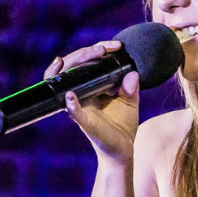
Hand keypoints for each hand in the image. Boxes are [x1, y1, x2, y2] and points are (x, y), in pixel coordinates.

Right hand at [46, 40, 139, 163]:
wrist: (122, 150)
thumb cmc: (122, 125)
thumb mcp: (130, 102)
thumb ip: (131, 87)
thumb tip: (133, 73)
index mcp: (90, 87)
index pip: (85, 62)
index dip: (96, 49)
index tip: (116, 46)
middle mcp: (81, 95)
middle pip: (72, 67)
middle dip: (85, 52)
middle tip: (103, 49)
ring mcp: (81, 107)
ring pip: (64, 84)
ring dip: (72, 67)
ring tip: (87, 56)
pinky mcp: (85, 123)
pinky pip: (74, 113)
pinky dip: (71, 104)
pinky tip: (70, 96)